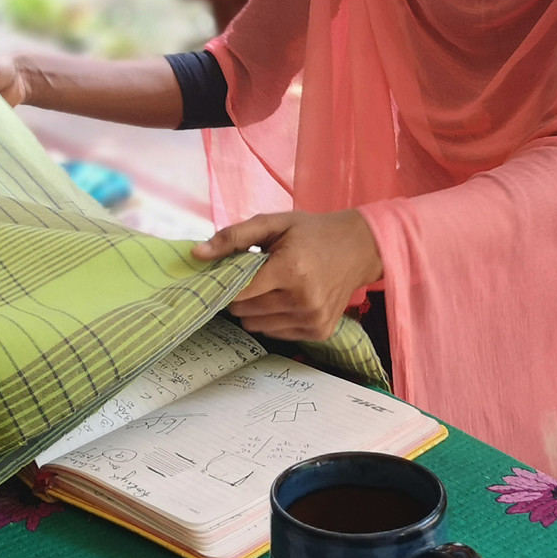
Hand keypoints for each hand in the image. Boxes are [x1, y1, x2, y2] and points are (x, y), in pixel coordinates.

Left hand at [193, 210, 383, 341]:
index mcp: (290, 270)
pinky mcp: (320, 332)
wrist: (360, 248)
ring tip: (272, 287)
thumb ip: (232, 237)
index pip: (239, 292)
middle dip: (242, 296)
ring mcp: (313, 319)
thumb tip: (196, 253)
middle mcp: (302, 300)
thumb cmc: (312, 233)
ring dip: (256, 309)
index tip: (224, 276)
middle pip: (245, 312)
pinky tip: (287, 299)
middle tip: (255, 277)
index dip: (226, 285)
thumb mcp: (273, 224)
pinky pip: (277, 334)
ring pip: (258, 326)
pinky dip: (274, 319)